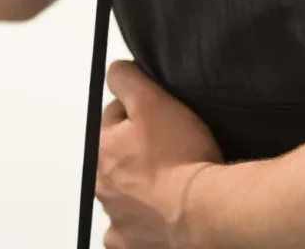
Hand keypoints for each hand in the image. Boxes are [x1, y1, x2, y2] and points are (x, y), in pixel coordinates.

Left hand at [96, 61, 221, 248]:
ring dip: (139, 185)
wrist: (203, 210)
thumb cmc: (181, 159)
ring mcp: (116, 217)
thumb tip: (115, 72)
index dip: (140, 112)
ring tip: (171, 180)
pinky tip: (161, 211)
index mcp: (101, 151)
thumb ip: (127, 80)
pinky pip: (129, 229)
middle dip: (137, 150)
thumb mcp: (154, 101)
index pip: (113, 118)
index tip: (161, 119)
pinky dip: (142, 220)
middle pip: (116, 156)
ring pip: (123, 192)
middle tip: (170, 148)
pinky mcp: (131, 241)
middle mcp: (102, 186)